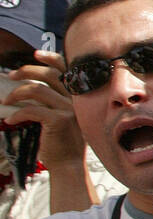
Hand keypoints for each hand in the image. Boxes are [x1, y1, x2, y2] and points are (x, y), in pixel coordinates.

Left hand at [3, 51, 84, 168]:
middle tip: (11, 75)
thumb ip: (56, 99)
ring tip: (6, 101)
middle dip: (27, 71)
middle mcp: (76, 100)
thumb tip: (33, 85)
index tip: (36, 54)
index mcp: (79, 95)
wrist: (69, 164)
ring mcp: (69, 109)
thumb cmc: (62, 141)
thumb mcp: (64, 115)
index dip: (51, 58)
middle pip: (49, 74)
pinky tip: (12, 120)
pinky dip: (17, 114)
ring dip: (16, 93)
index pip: (68, 68)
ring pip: (37, 90)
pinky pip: (31, 110)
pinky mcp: (58, 120)